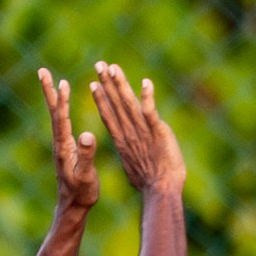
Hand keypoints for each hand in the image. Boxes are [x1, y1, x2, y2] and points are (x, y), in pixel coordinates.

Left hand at [39, 68, 98, 214]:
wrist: (73, 207)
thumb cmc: (82, 194)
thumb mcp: (86, 176)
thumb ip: (86, 155)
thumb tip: (86, 134)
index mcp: (64, 148)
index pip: (61, 118)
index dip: (61, 100)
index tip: (60, 81)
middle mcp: (60, 144)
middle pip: (54, 112)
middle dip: (49, 90)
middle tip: (42, 70)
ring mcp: (61, 146)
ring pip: (57, 116)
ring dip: (54, 97)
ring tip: (54, 81)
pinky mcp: (65, 149)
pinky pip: (63, 124)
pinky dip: (62, 110)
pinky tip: (64, 105)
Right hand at [89, 62, 185, 193]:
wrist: (161, 191)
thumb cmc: (149, 184)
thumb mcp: (134, 167)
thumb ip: (131, 156)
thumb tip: (129, 157)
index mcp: (122, 141)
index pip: (109, 116)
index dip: (102, 99)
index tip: (94, 84)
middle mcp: (129, 133)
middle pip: (116, 104)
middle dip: (107, 83)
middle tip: (99, 64)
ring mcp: (142, 132)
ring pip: (129, 103)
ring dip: (121, 84)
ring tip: (113, 67)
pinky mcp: (158, 131)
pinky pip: (151, 111)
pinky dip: (148, 97)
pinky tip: (146, 83)